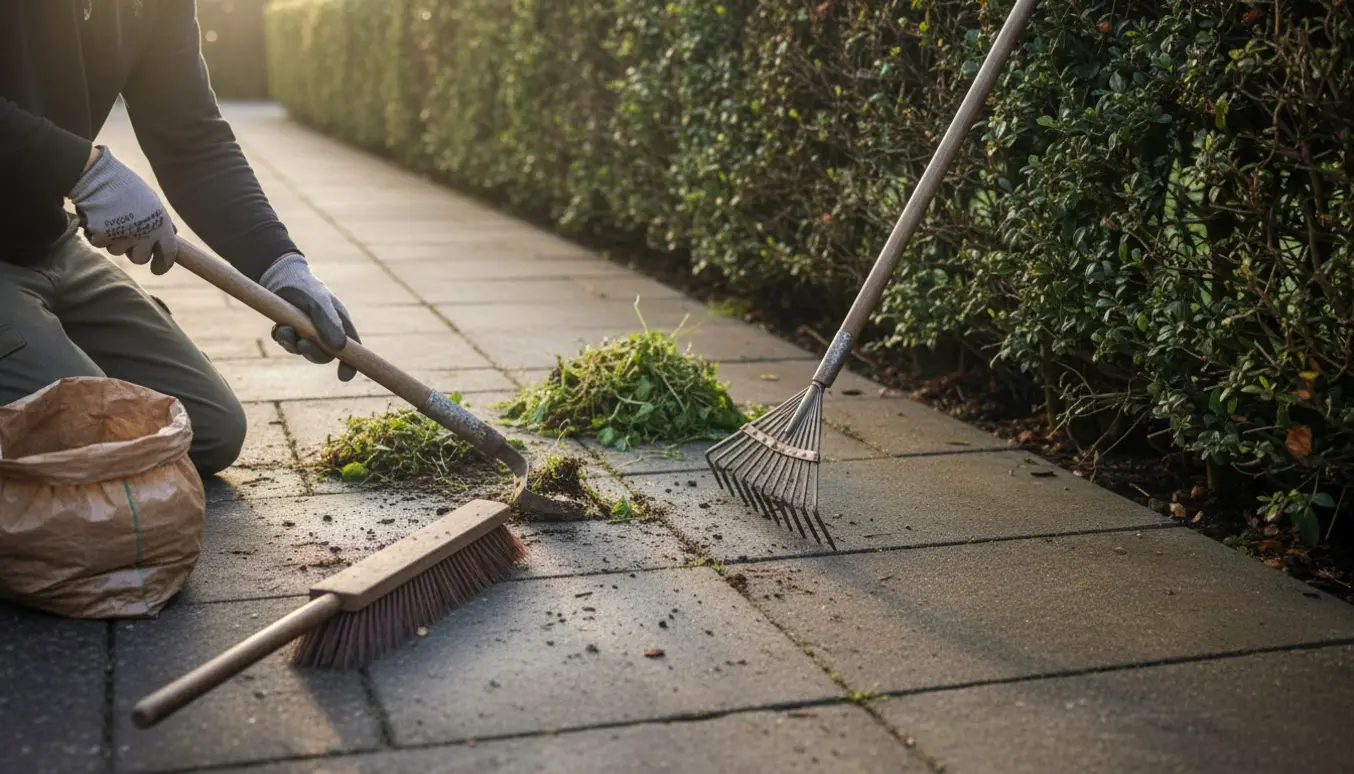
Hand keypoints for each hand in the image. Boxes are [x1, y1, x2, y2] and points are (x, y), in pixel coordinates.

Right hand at [69, 145, 178, 273]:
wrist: (97, 177)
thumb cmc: (126, 187)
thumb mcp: (152, 201)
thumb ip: (162, 221)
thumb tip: (173, 236)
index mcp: (161, 225)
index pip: (168, 254)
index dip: (163, 265)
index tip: (157, 269)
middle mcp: (144, 234)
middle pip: (141, 259)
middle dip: (134, 251)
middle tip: (128, 235)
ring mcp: (123, 237)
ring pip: (118, 252)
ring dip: (115, 240)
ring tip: (112, 218)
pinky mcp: (102, 237)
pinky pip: (100, 243)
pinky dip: (97, 234)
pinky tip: (98, 217)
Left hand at [259, 254, 360, 380]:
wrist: (279, 275)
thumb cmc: (305, 286)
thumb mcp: (318, 304)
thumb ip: (328, 324)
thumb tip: (339, 349)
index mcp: (339, 323)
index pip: (351, 348)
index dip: (350, 364)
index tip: (344, 376)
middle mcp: (325, 330)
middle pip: (325, 355)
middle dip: (313, 353)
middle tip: (302, 345)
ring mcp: (307, 332)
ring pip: (303, 350)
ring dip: (292, 344)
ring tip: (283, 329)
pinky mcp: (291, 330)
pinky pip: (287, 343)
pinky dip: (282, 338)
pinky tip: (278, 326)